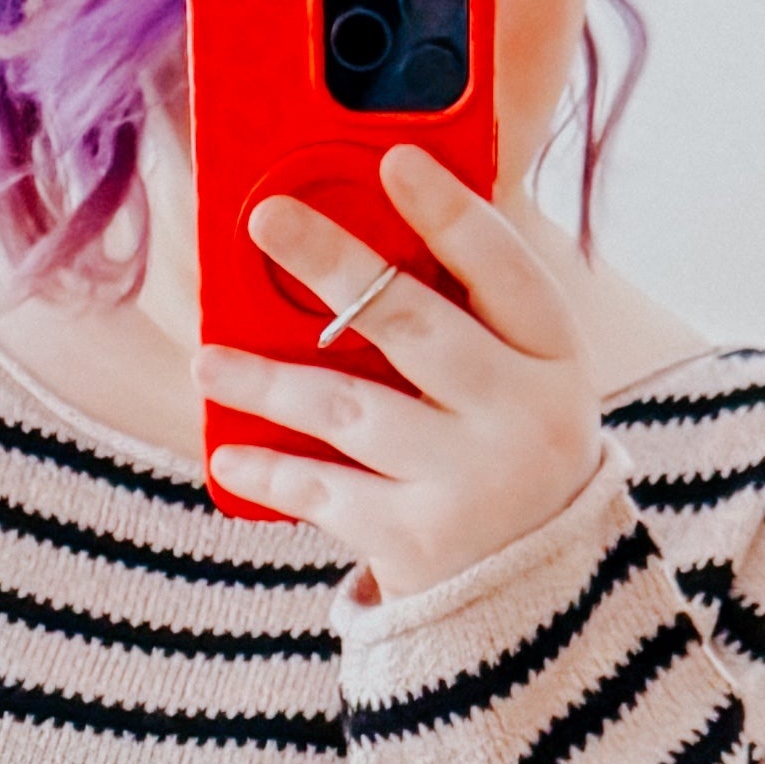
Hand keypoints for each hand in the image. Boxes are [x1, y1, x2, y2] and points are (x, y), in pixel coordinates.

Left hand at [201, 152, 603, 602]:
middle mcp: (526, 417)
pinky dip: (271, 472)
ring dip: (268, 380)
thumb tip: (365, 233)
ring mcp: (473, 482)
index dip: (451, 211)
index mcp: (556, 361)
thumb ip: (466, 321)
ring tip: (208, 361)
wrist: (537, 604)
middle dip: (334, 264)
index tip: (394, 159)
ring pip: (351, 409)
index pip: (506, 270)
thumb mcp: (519, 388)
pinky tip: (227, 455)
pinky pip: (326, 492)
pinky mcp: (421, 541)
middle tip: (264, 218)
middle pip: (414, 324)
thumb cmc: (505, 461)